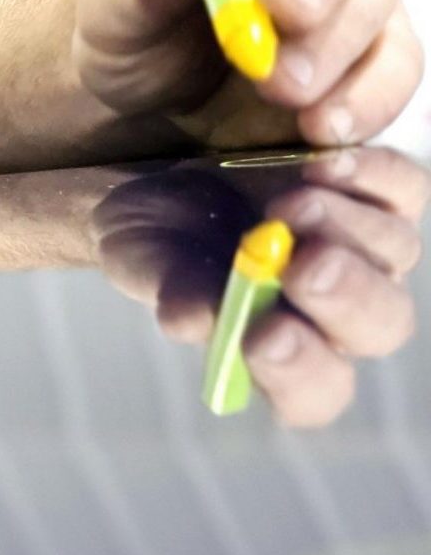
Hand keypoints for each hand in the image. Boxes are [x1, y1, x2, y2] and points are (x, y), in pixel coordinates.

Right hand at [93, 147, 426, 426]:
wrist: (166, 168)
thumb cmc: (158, 235)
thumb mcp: (148, 260)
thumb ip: (175, 289)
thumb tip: (199, 319)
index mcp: (277, 350)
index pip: (312, 391)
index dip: (299, 374)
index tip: (261, 338)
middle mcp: (335, 309)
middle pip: (381, 325)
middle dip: (347, 297)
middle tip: (306, 265)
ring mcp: (365, 251)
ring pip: (395, 252)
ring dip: (347, 229)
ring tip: (288, 204)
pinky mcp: (377, 192)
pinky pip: (406, 189)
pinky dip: (370, 176)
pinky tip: (321, 163)